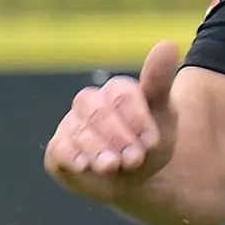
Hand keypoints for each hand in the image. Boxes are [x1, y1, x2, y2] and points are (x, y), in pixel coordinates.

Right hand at [44, 38, 183, 200]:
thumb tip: (167, 44)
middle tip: (135, 158)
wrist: (134, 181)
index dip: (136, 118)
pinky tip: (84, 166)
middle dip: (117, 135)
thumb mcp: (163, 116)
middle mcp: (91, 104)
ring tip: (113, 166)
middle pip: (97, 111)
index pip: (121, 94)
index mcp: (117, 91)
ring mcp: (72, 125)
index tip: (151, 141)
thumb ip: (160, 82)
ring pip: (79, 130)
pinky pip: (59, 148)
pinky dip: (70, 156)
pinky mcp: (58, 150)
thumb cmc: (148, 144)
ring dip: (97, 149)